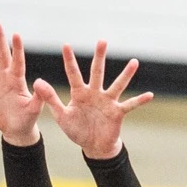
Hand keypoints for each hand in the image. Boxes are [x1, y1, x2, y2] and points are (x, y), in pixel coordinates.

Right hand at [0, 23, 44, 147]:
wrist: (16, 128)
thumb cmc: (27, 119)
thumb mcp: (34, 109)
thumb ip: (38, 96)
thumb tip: (40, 82)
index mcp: (18, 79)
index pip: (17, 60)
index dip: (16, 48)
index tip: (16, 34)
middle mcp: (5, 75)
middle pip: (1, 53)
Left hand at [35, 40, 151, 160]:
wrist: (93, 146)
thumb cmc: (77, 130)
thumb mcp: (61, 116)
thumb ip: (51, 99)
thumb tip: (37, 81)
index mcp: (80, 93)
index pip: (73, 73)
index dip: (69, 60)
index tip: (66, 44)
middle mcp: (95, 93)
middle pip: (97, 72)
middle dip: (99, 57)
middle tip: (102, 40)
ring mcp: (107, 102)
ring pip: (117, 85)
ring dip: (126, 74)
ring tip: (134, 62)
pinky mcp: (117, 113)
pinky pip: (130, 105)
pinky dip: (139, 100)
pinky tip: (149, 95)